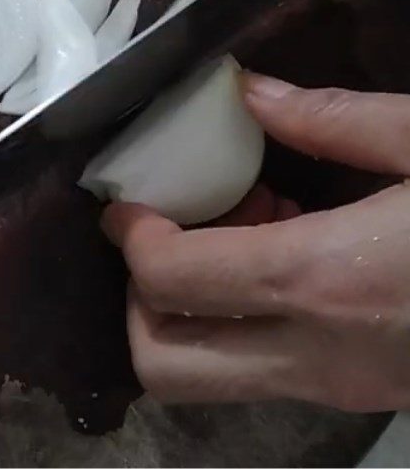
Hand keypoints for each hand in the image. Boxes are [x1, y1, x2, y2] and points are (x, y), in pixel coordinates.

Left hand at [102, 73, 409, 411]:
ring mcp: (337, 387)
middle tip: (162, 230)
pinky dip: (235, 318)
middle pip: (164, 365)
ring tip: (228, 229)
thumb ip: (332, 117)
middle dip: (137, 300)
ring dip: (185, 309)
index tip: (126, 202)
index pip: (172, 283)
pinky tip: (280, 250)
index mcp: (327, 280)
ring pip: (204, 379)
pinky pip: (259, 369)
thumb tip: (250, 92)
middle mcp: (317, 354)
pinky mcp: (358, 393)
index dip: (132, 238)